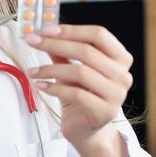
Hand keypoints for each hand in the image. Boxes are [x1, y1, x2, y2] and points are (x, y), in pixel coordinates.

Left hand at [24, 24, 133, 156]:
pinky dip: (54, 88)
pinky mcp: (104, 111)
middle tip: (32, 42)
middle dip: (55, 44)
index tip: (46, 29)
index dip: (71, 30)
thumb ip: (61, 51)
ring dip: (50, 69)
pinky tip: (40, 85)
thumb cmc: (80, 94)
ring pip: (80, 72)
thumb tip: (43, 31)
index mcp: (120, 58)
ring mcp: (116, 94)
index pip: (99, 34)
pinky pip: (76, 94)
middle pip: (87, 52)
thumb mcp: (70, 68)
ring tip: (32, 71)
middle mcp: (123, 75)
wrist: (85, 127)